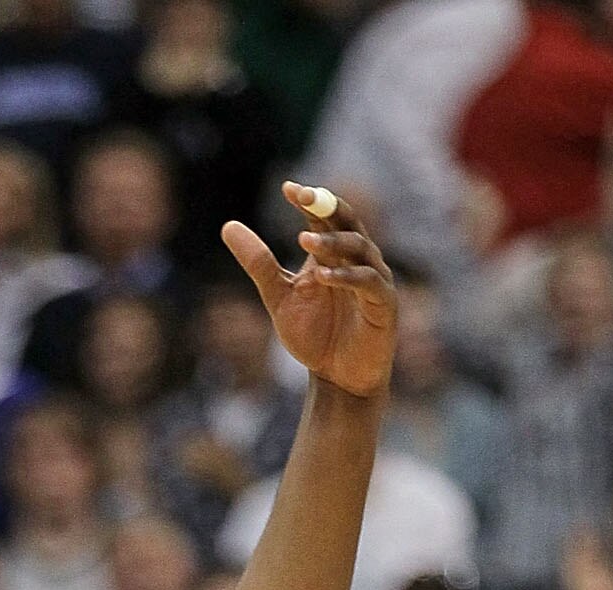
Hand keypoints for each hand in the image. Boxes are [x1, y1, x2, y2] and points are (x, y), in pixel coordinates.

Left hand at [223, 184, 396, 399]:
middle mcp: (357, 258)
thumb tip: (228, 226)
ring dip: (332, 243)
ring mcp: (374, 278)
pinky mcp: (384, 303)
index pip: (324, 215)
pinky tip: (322, 276)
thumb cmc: (314, 336)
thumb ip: (259, 264)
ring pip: (359, 247)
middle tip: (302, 197)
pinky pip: (367, 282)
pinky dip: (346, 276)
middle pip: (347, 221)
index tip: (287, 188)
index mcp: (333, 253)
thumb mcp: (278, 297)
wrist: (337, 379)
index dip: (309, 200)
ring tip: (304, 240)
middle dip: (326, 206)